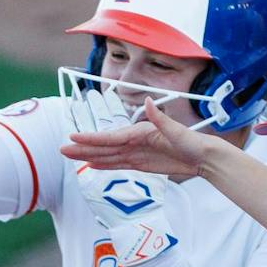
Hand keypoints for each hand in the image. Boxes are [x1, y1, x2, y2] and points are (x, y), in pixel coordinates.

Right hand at [62, 98, 216, 178]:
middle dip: (83, 149)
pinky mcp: (142, 164)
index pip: (111, 137)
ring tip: (70, 158)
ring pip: (108, 156)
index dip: (92, 139)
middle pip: (104, 147)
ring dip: (89, 157)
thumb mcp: (178, 131)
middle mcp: (136, 141)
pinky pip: (119, 164)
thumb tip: (148, 101)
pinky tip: (92, 166)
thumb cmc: (193, 142)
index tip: (74, 138)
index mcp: (141, 132)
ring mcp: (137, 153)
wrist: (204, 157)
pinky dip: (105, 165)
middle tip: (62, 150)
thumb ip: (161, 119)